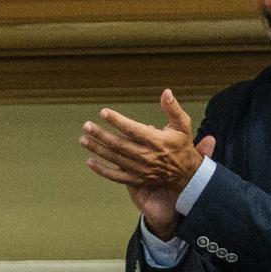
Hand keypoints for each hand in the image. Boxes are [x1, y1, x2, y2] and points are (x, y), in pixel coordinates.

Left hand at [80, 90, 216, 238]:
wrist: (187, 174)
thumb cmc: (182, 146)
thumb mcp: (183, 125)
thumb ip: (173, 109)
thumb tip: (166, 92)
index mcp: (157, 141)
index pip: (133, 130)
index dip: (117, 121)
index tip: (103, 112)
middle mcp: (147, 156)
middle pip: (119, 144)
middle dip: (101, 134)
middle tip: (86, 126)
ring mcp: (140, 170)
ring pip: (114, 158)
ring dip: (98, 149)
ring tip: (84, 139)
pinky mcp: (136, 180)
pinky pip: (116, 176)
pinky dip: (102, 170)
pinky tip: (90, 161)